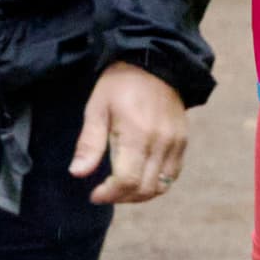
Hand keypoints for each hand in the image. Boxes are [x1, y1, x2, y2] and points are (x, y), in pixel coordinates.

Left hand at [71, 60, 190, 204]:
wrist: (155, 61)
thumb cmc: (120, 84)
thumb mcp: (97, 108)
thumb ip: (89, 144)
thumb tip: (77, 173)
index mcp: (137, 134)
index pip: (128, 181)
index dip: (109, 194)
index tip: (94, 194)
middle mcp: (160, 142)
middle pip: (145, 189)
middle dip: (122, 197)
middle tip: (105, 192)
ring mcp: (175, 144)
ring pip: (161, 187)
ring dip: (139, 194)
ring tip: (121, 188)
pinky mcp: (182, 142)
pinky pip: (172, 175)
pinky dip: (156, 184)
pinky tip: (140, 176)